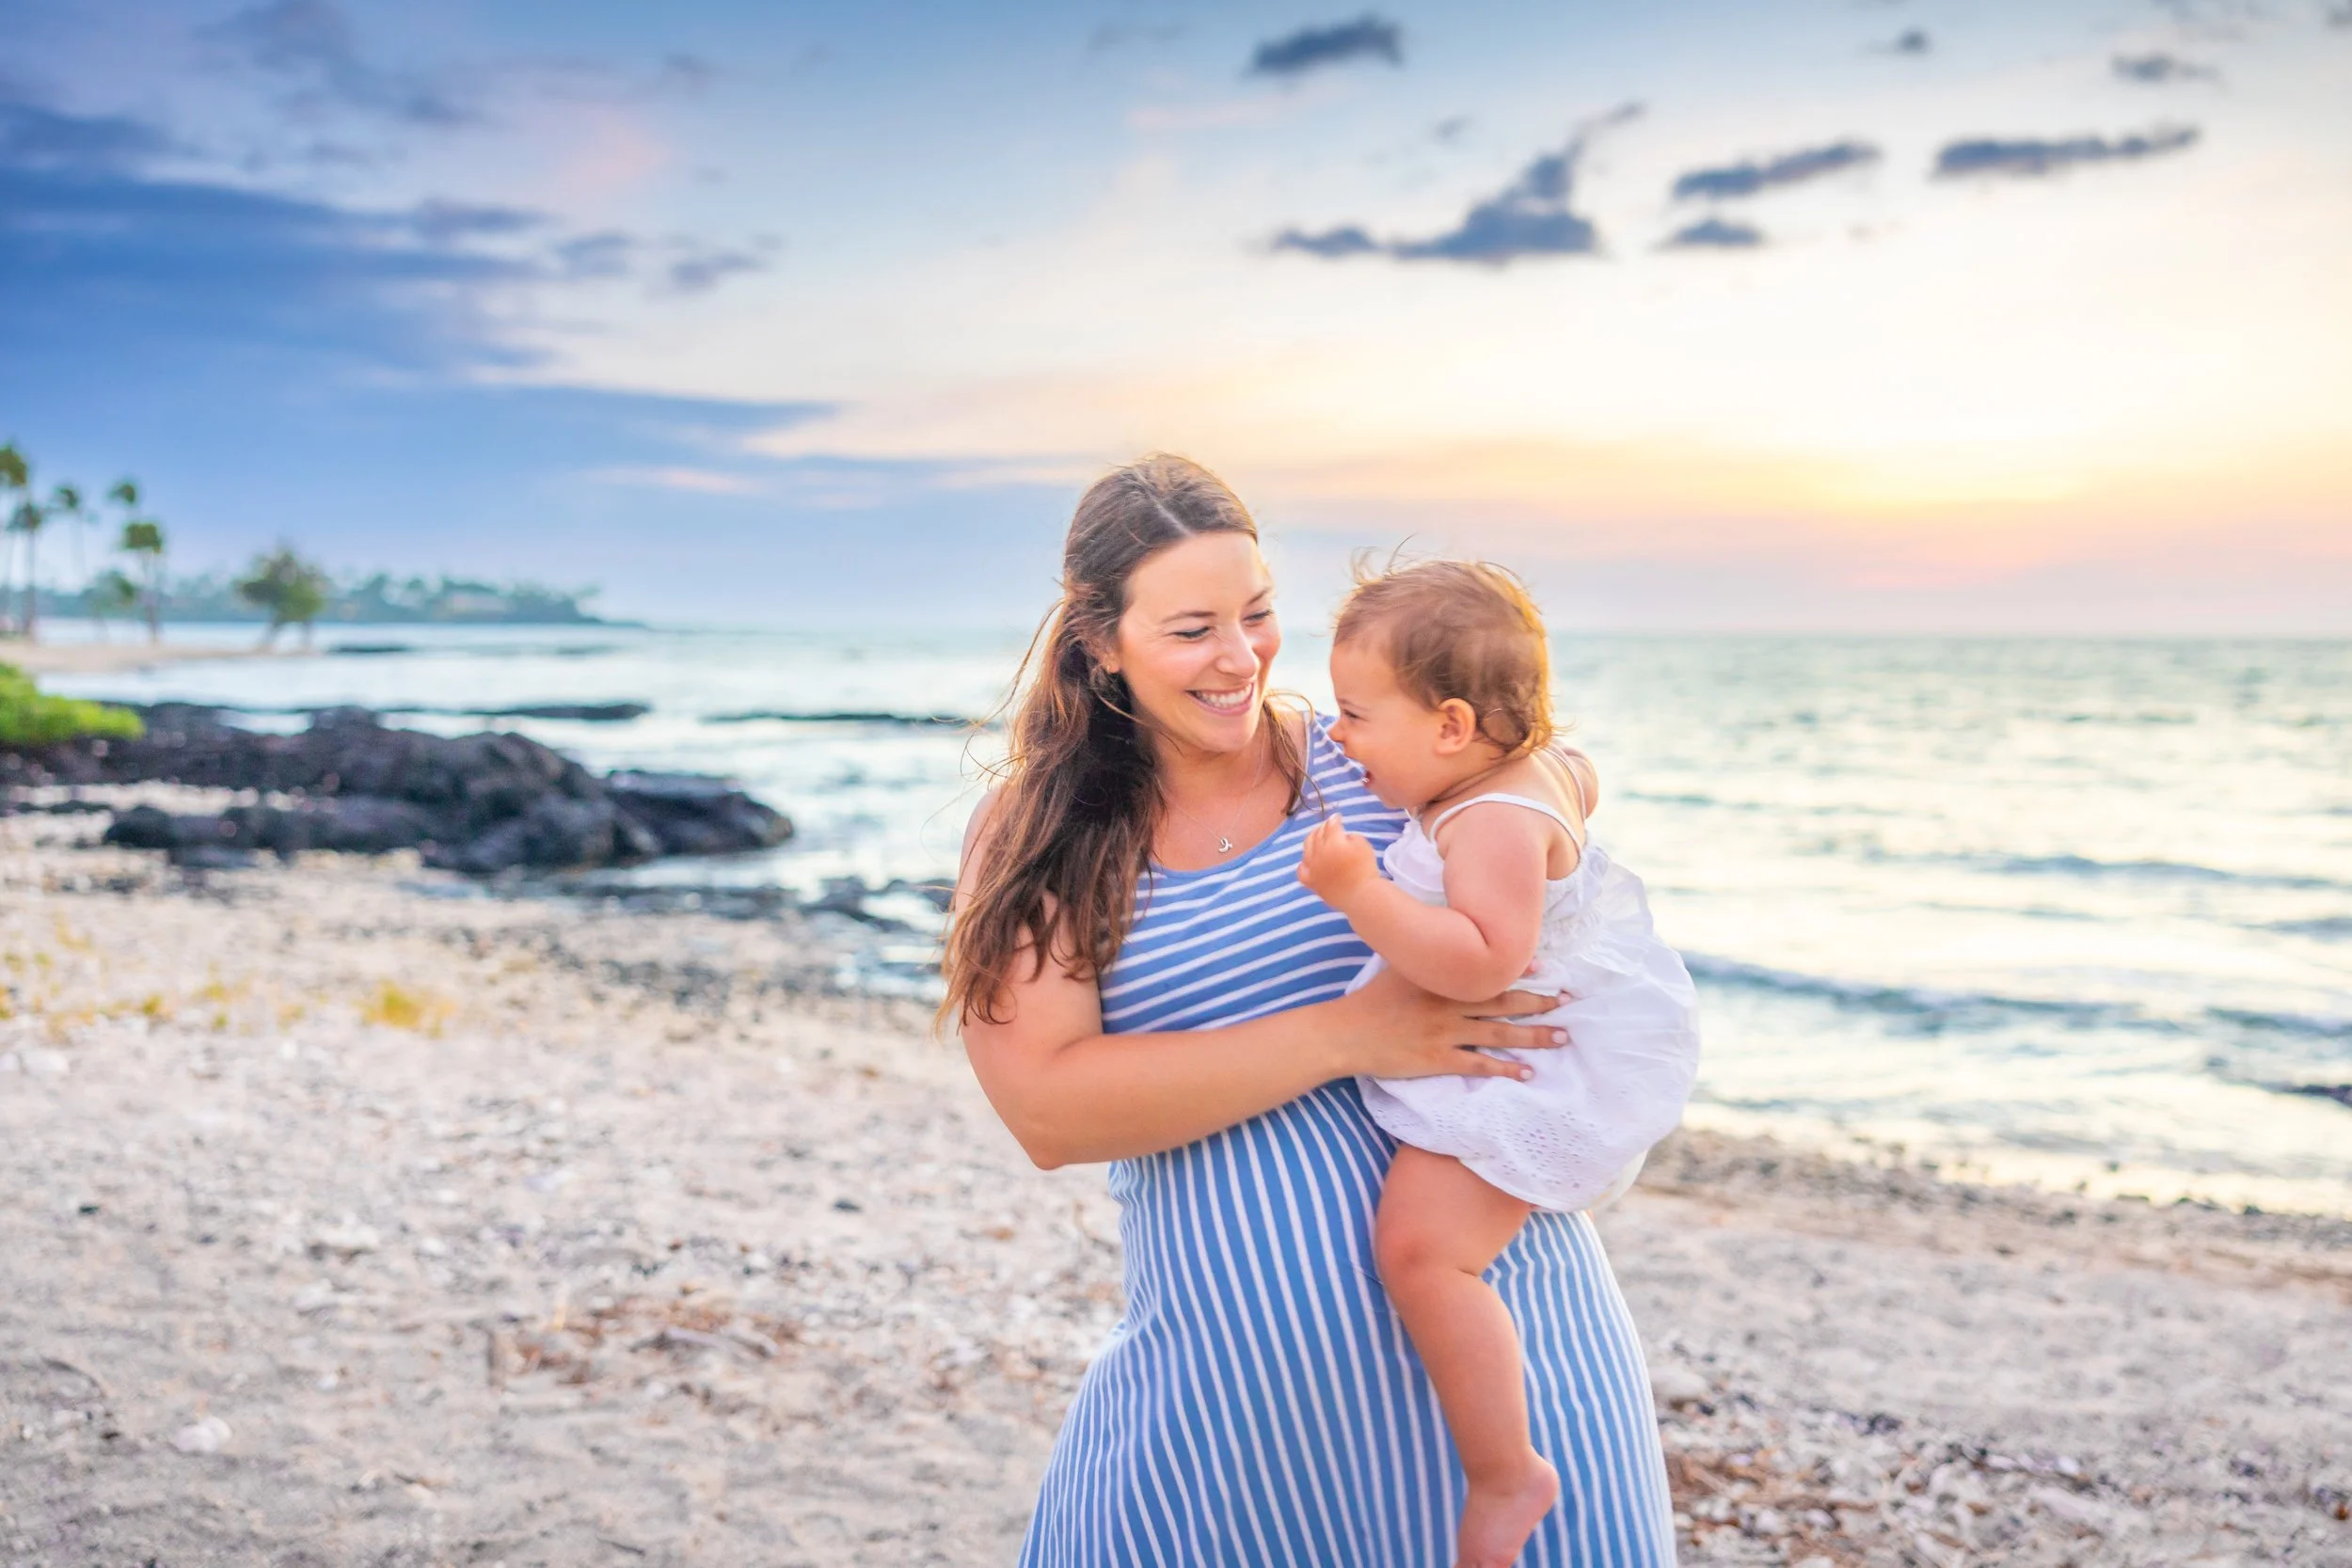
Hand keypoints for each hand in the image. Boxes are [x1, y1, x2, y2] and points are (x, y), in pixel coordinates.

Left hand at [1298, 816, 1380, 908]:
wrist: (1361, 895)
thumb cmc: (1365, 869)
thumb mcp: (1363, 845)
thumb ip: (1351, 836)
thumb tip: (1342, 837)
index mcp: (1333, 842)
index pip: (1331, 825)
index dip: (1335, 819)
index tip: (1337, 817)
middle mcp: (1319, 852)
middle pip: (1318, 834)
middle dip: (1323, 827)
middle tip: (1328, 826)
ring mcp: (1312, 867)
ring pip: (1307, 848)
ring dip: (1311, 839)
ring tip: (1316, 837)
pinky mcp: (1311, 882)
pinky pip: (1301, 870)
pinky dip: (1303, 863)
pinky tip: (1308, 861)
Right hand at [1334, 965, 1568, 1082]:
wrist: (1346, 1032)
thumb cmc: (1373, 999)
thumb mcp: (1401, 966)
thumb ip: (1428, 957)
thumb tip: (1450, 944)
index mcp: (1441, 979)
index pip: (1488, 973)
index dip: (1520, 971)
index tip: (1548, 968)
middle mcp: (1448, 1003)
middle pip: (1504, 1002)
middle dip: (1539, 1002)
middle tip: (1568, 1002)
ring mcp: (1445, 1033)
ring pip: (1499, 1033)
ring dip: (1534, 1036)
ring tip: (1561, 1037)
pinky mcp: (1437, 1060)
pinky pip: (1478, 1064)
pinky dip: (1505, 1069)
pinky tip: (1526, 1072)